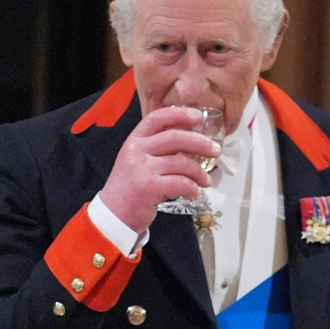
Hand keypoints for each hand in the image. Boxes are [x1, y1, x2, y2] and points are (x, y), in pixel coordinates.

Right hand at [96, 105, 217, 233]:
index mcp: (134, 141)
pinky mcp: (149, 187)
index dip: (179, 114)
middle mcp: (136, 151)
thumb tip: (190, 140)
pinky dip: (192, 189)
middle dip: (201, 143)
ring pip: (182, 163)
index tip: (198, 117)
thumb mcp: (136, 160)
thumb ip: (156, 148)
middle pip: (175, 138)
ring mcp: (142, 169)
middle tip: (215, 151)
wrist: (113, 214)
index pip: (157, 118)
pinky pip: (181, 183)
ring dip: (200, 173)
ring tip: (205, 181)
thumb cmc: (130, 187)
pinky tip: (193, 194)